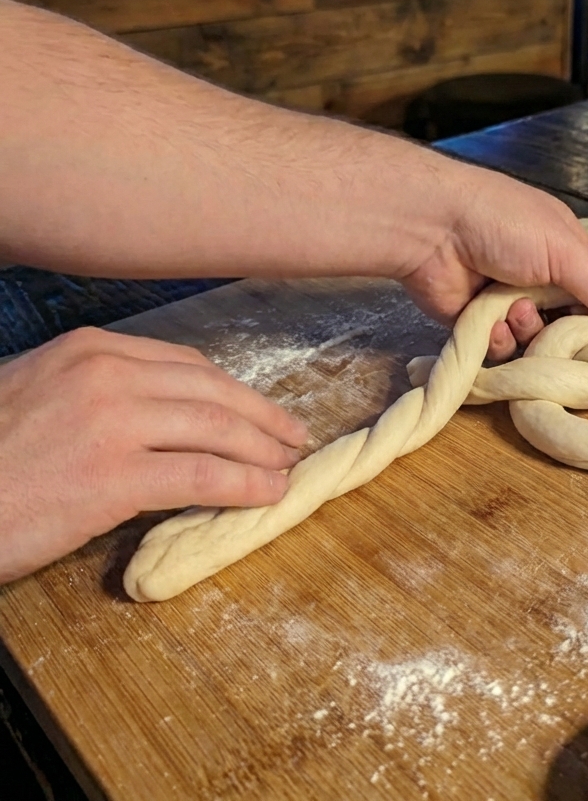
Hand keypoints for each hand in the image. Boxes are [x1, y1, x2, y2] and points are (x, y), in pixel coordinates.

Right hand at [0, 327, 306, 584]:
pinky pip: (200, 476)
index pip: (186, 365)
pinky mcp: (112, 476)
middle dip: (260, 415)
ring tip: (286, 466)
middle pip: (211, 391)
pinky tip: (266, 493)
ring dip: (261, 450)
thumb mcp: (38, 396)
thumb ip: (99, 393)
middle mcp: (106, 374)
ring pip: (215, 429)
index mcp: (91, 350)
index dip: (232, 390)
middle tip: (292, 435)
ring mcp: (112, 422)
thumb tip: (160, 415)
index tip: (258, 409)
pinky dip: (243, 484)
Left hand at [399, 168, 587, 360]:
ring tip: (515, 309)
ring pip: (536, 340)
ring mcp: (509, 301)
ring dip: (529, 331)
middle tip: (559, 324)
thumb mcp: (565, 253)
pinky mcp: (479, 323)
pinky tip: (492, 321)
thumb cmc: (502, 224)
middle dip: (566, 329)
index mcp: (567, 253)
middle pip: (570, 324)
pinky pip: (503, 349)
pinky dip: (500, 339)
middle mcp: (541, 278)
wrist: (432, 228)